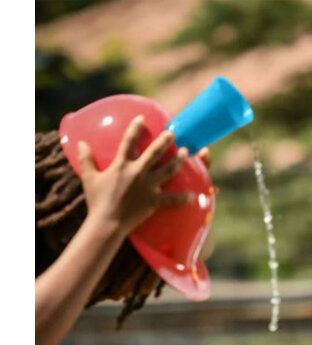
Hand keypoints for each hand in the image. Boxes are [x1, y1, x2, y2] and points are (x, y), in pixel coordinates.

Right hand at [77, 116, 193, 235]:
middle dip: (165, 141)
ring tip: (187, 153)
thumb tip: (80, 143)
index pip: (129, 141)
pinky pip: (172, 199)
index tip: (142, 118)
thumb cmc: (97, 201)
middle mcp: (137, 172)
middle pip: (154, 153)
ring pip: (168, 171)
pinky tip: (194, 195)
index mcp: (121, 165)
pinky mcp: (154, 202)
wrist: (107, 223)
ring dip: (179, 161)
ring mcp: (147, 187)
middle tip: (172, 133)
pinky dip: (184, 198)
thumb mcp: (89, 178)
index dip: (135, 128)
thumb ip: (86, 159)